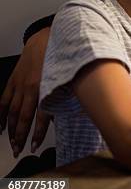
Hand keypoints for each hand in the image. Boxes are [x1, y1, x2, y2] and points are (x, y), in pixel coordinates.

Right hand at [0, 28, 52, 156]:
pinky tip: (0, 126)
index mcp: (46, 87)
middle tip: (20, 149)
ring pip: (12, 111)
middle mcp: (31, 87)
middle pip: (23, 117)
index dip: (38, 132)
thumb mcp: (66, 76)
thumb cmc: (60, 57)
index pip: (41, 116)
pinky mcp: (13, 80)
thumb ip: (63, 95)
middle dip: (21, 135)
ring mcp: (20, 84)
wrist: (46, 38)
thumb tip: (61, 114)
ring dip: (11, 129)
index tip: (35, 145)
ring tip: (12, 143)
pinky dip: (1, 114)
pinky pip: (4, 100)